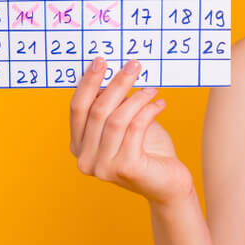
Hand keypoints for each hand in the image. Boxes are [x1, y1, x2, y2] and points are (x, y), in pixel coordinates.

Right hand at [69, 57, 193, 207]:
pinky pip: (135, 129)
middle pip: (97, 111)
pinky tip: (160, 104)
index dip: (88, 83)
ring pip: (116, 119)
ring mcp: (103, 167)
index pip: (77, 109)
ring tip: (152, 89)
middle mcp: (85, 159)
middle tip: (134, 65)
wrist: (168, 183)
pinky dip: (148, 111)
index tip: (102, 60)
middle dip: (116, 84)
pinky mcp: (126, 168)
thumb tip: (110, 71)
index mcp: (79, 146)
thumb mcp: (124, 123)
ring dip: (136, 98)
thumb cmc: (147, 149)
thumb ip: (112, 105)